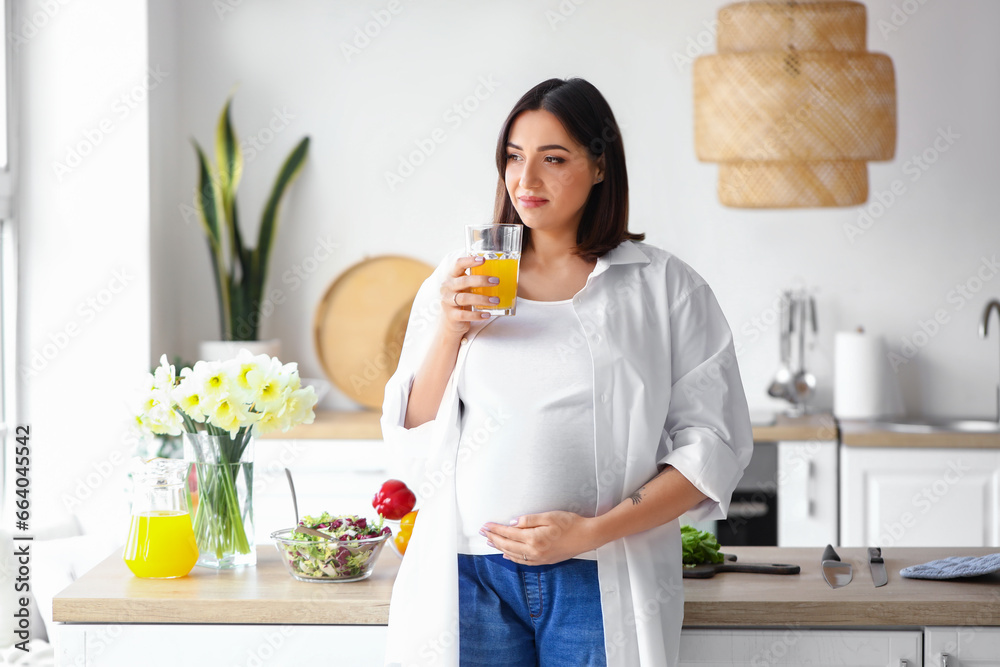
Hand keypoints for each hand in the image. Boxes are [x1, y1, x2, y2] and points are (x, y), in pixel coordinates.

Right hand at [438, 256, 500, 337]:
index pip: (458, 264)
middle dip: (481, 280)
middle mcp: (447, 287)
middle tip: (497, 281)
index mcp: (452, 276)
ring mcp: (447, 301)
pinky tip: (488, 314)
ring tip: (496, 300)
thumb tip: (502, 273)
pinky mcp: (451, 316)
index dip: (469, 260)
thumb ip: (477, 279)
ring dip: (482, 299)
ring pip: (464, 298)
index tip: (483, 259)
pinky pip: (464, 315)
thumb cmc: (463, 298)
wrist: (452, 320)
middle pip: (463, 281)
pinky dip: (477, 315)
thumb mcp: (467, 287)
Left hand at [480, 511, 600, 565]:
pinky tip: (507, 554)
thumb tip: (512, 523)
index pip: (509, 534)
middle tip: (482, 532)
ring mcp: (539, 558)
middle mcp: (534, 551)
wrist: (587, 537)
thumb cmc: (570, 523)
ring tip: (490, 542)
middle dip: (494, 538)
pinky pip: (523, 561)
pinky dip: (512, 557)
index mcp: (534, 539)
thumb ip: (529, 520)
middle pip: (508, 545)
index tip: (486, 525)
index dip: (495, 529)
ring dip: (500, 548)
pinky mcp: (544, 561)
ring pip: (513, 554)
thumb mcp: (549, 516)